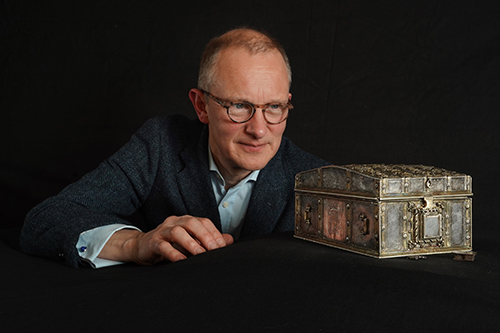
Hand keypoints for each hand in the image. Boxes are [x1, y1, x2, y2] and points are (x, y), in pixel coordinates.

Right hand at [99, 215, 233, 264]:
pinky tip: (182, 261)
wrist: (142, 247)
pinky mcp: (152, 242)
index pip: (203, 222)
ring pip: (177, 232)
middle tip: (214, 249)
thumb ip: (209, 240)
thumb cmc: (169, 244)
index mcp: (185, 220)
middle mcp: (175, 222)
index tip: (223, 246)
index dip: (214, 233)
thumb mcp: (190, 242)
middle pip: (192, 223)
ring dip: (191, 243)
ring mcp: (162, 231)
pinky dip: (174, 253)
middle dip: (205, 236)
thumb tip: (229, 240)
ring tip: (200, 255)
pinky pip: (163, 246)